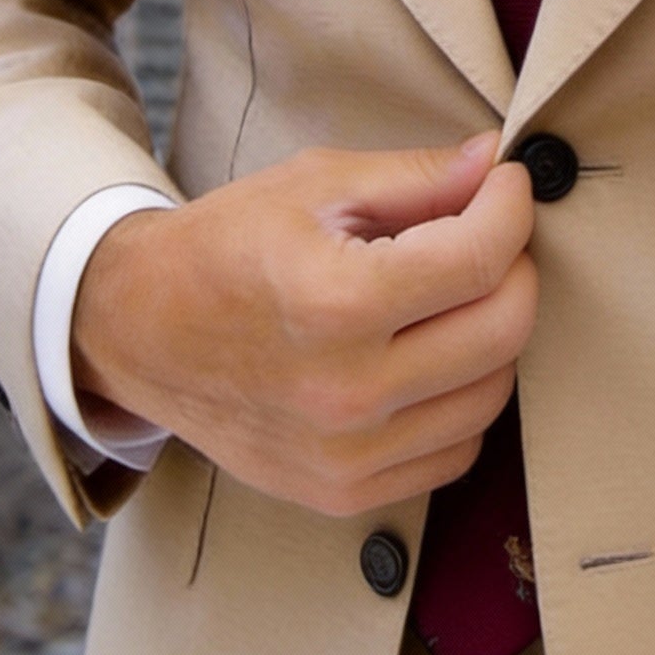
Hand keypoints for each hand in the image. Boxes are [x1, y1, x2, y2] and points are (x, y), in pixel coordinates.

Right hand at [71, 134, 536, 517]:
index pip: (481, 257)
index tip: (506, 183)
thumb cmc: (226, 246)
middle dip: (515, 266)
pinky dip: (463, 397)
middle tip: (488, 233)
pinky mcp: (343, 493)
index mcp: (336, 302)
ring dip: (495, 333)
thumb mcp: (315, 184)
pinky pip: (456, 450)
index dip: (511, 207)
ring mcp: (345, 455)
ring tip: (454, 292)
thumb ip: (417, 176)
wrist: (139, 331)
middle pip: (504, 330)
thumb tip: (496, 161)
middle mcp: (345, 392)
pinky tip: (430, 354)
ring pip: (492, 394)